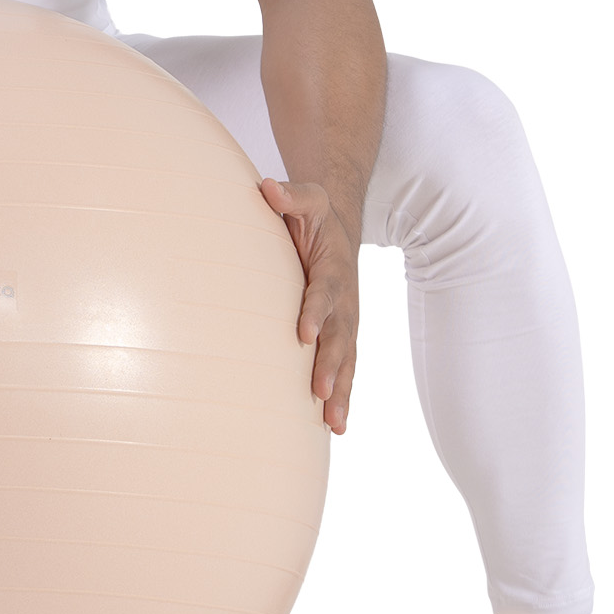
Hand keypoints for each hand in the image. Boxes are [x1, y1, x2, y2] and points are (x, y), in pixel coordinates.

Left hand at [259, 177, 358, 432]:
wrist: (339, 229)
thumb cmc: (313, 216)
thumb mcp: (305, 200)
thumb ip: (289, 196)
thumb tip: (266, 188)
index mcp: (333, 270)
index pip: (324, 293)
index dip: (315, 312)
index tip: (303, 334)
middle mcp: (345, 301)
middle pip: (340, 337)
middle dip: (330, 366)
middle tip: (318, 393)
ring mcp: (346, 322)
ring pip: (346, 361)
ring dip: (340, 392)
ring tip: (334, 423)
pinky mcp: (341, 336)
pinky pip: (344, 369)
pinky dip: (342, 396)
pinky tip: (335, 426)